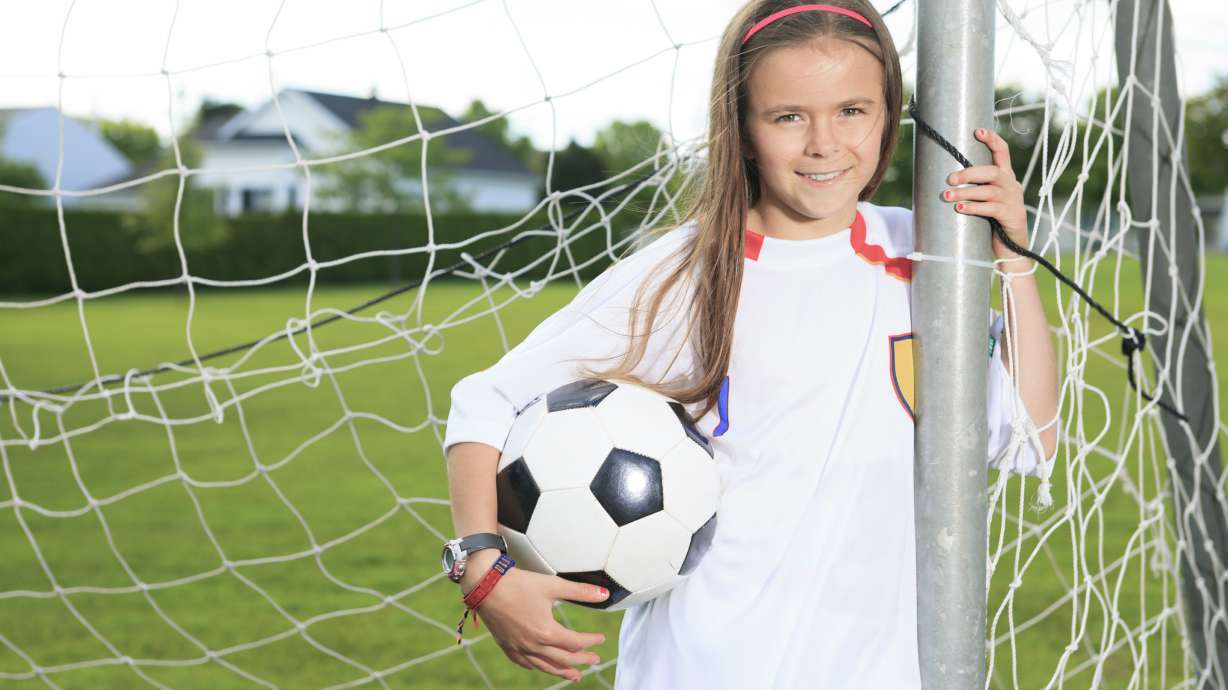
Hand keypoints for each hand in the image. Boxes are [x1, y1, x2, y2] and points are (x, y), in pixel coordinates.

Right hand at [459, 550, 610, 683]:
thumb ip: (581, 591)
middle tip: (594, 660)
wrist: (486, 584)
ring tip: (574, 676)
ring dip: (561, 671)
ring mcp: (518, 647)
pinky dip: (536, 666)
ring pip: (544, 666)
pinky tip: (539, 666)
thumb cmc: (520, 583)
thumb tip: (605, 594)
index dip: (591, 642)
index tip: (600, 639)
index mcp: (547, 632)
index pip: (576, 643)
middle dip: (581, 661)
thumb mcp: (553, 585)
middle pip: (563, 660)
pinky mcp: (506, 645)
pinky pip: (523, 662)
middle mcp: (533, 645)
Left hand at [942, 127, 1030, 269]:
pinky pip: (992, 208)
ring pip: (989, 190)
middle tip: (950, 179)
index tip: (977, 131)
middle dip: (969, 173)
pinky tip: (961, 209)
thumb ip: (973, 189)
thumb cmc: (992, 222)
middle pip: (993, 171)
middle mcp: (1012, 185)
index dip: (992, 139)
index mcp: (1006, 177)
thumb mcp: (985, 201)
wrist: (1010, 249)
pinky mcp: (1012, 216)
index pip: (1002, 152)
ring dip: (967, 192)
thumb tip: (944, 182)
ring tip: (949, 196)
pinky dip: (975, 208)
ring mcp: (1013, 200)